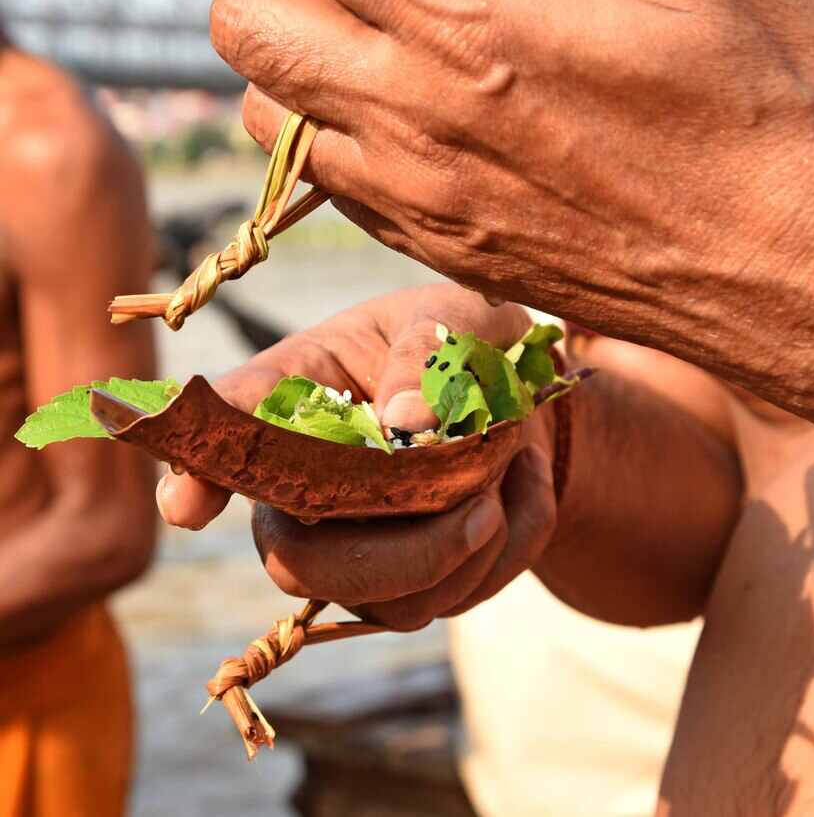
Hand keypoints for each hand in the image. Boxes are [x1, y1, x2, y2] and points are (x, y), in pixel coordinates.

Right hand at [158, 285, 556, 629]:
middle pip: (301, 565)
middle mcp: (305, 484)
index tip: (189, 505)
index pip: (228, 435)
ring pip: (392, 602)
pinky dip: (512, 541)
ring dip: (474, 543)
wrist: (519, 395)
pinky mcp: (410, 583)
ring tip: (507, 461)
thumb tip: (405, 423)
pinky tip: (519, 483)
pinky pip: (460, 597)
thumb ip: (427, 350)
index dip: (199, 475)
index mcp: (295, 395)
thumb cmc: (461, 338)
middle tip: (481, 506)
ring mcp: (353, 545)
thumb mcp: (453, 315)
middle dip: (400, 556)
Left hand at [212, 0, 813, 463]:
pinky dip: (325, 115)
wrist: (804, 279)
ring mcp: (423, 200)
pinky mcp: (444, 249)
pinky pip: (328, 180)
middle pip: (247, 21)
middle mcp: (421, 120)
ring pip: (268, 111)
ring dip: (286, 38)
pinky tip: (397, 86)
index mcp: (478, 23)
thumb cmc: (775, 109)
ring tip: (363, 2)